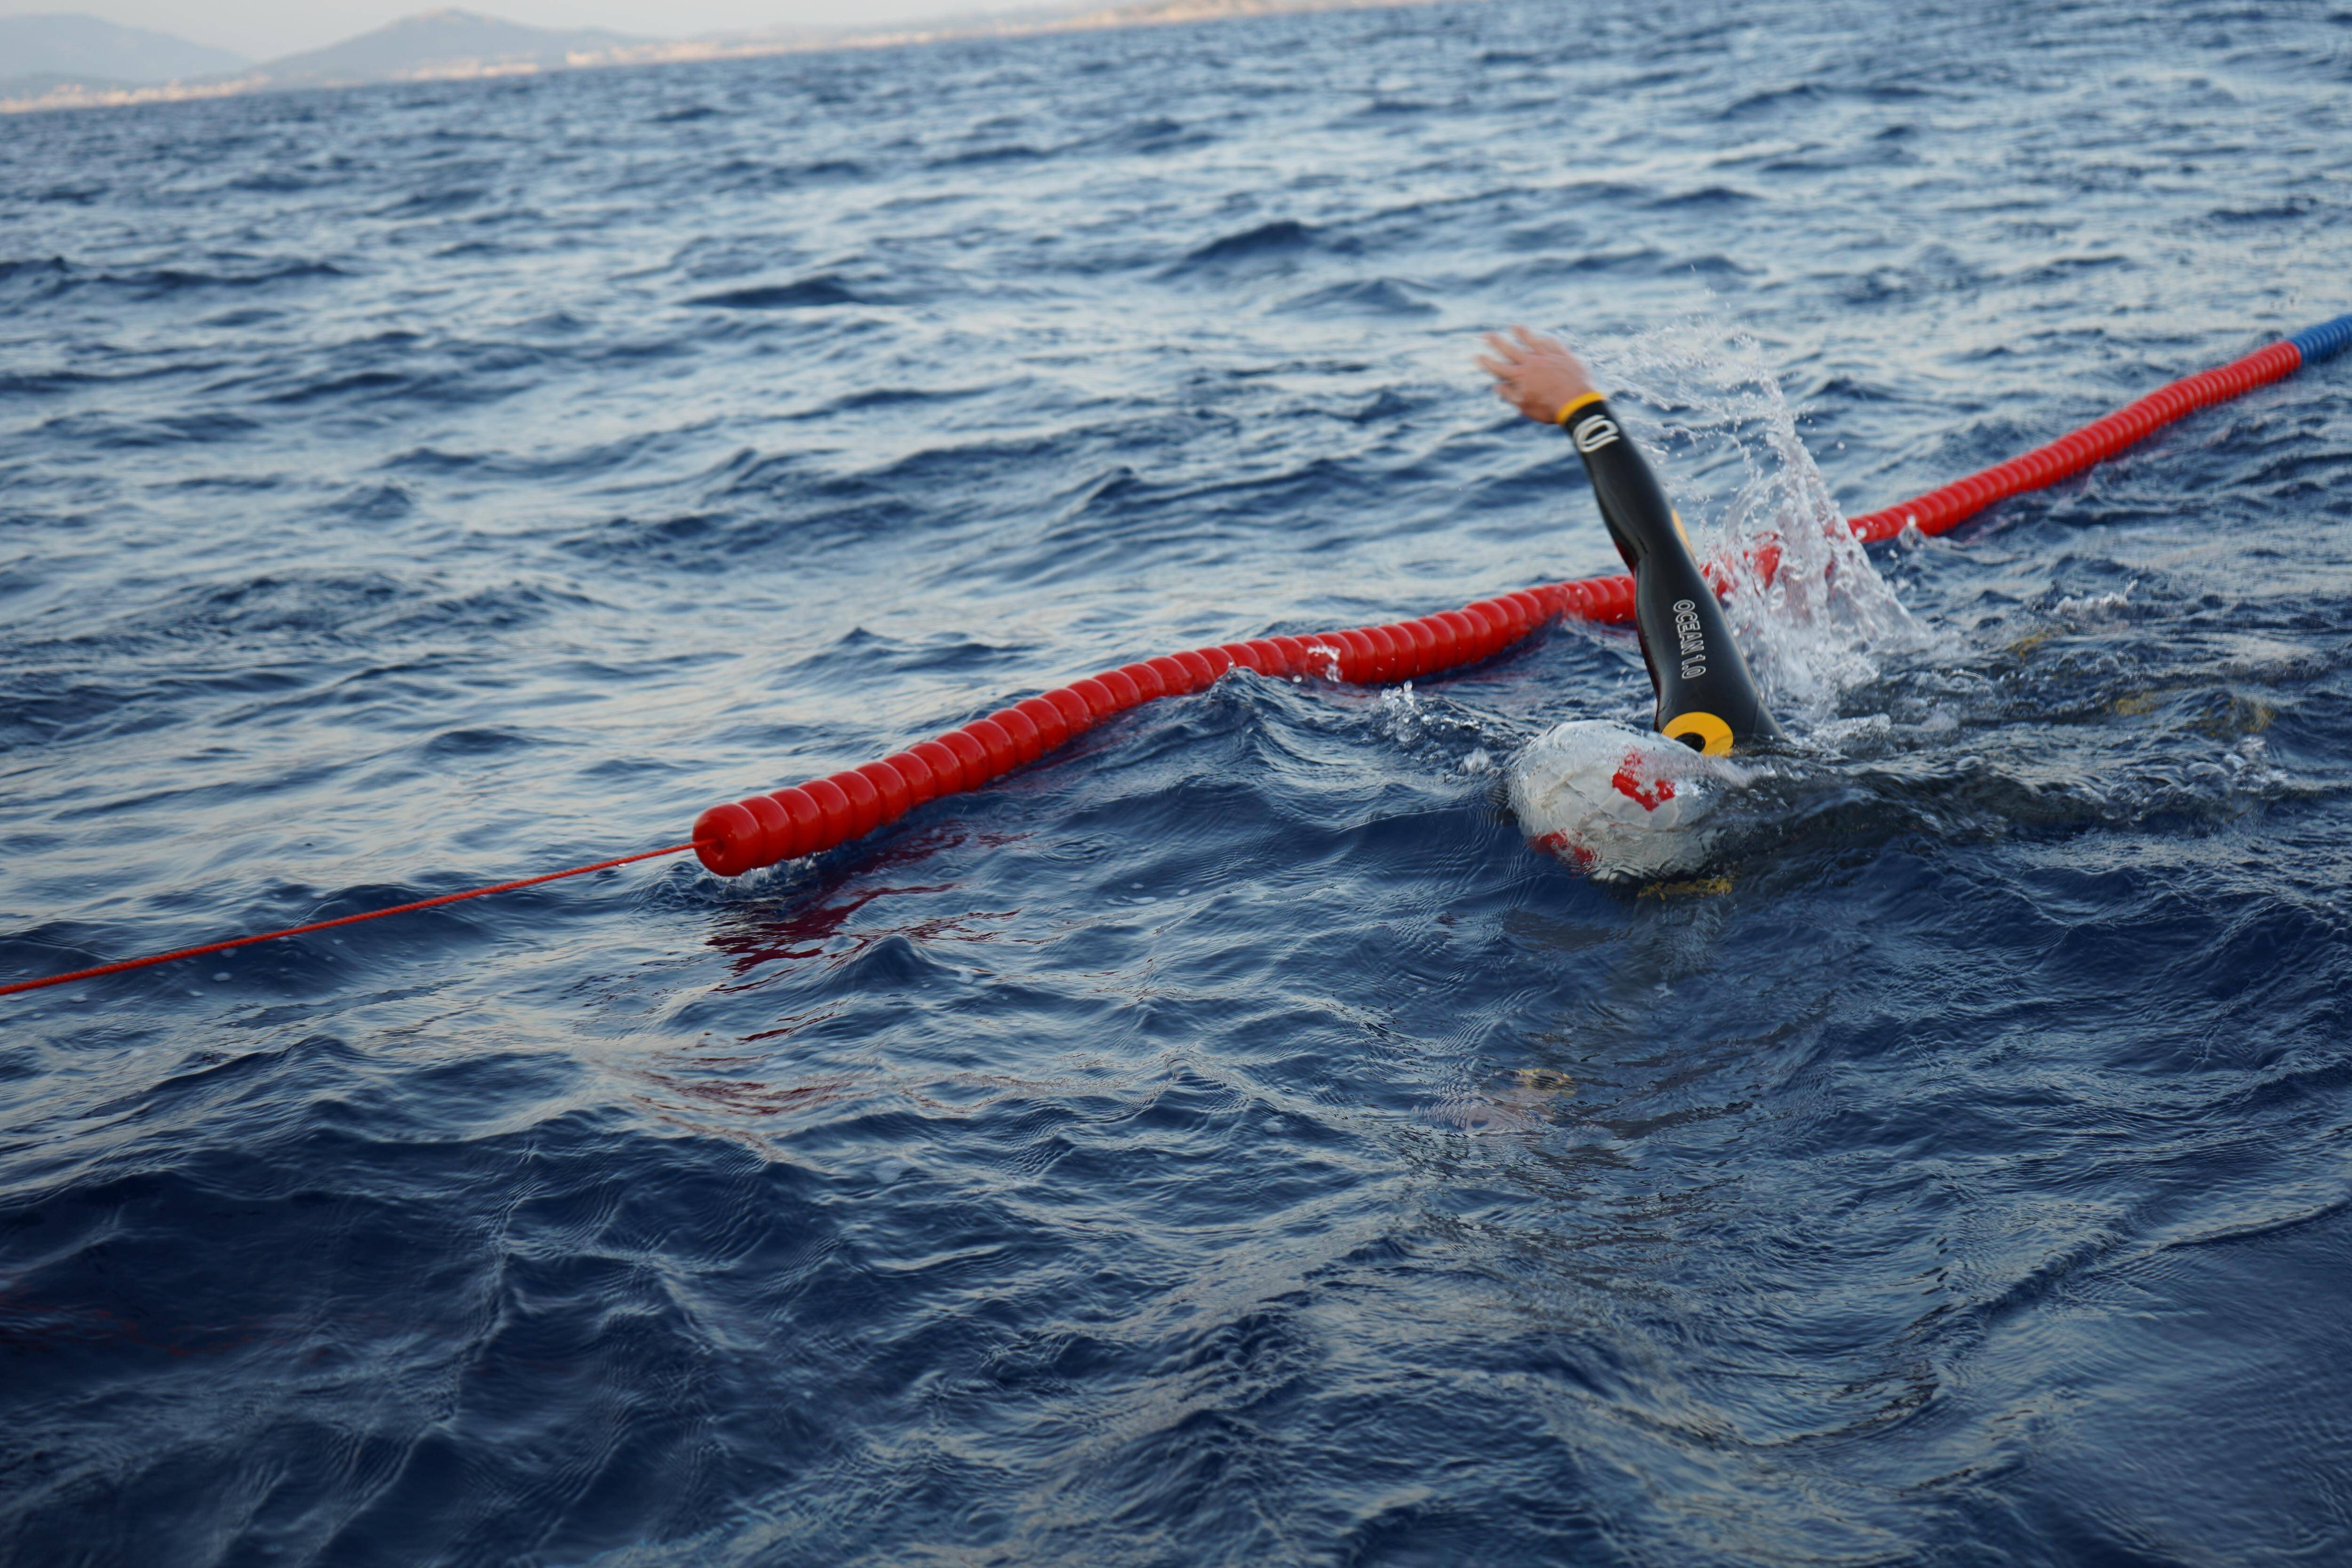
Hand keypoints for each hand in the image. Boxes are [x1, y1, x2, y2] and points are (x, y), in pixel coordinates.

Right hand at [1477, 326, 1596, 423]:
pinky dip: (1546, 339)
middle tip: (1486, 334)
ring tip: (1514, 326)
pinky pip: (1552, 344)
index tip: (1476, 355)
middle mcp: (1531, 363)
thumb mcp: (1525, 407)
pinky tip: (1543, 336)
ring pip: (1531, 341)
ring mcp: (1547, 357)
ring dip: (1521, 333)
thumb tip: (1496, 386)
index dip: (1485, 362)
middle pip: (1510, 349)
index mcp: (1520, 377)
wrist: (1577, 402)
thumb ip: (1509, 395)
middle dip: (1496, 341)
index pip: (1498, 367)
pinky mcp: (1563, 355)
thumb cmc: (1549, 408)